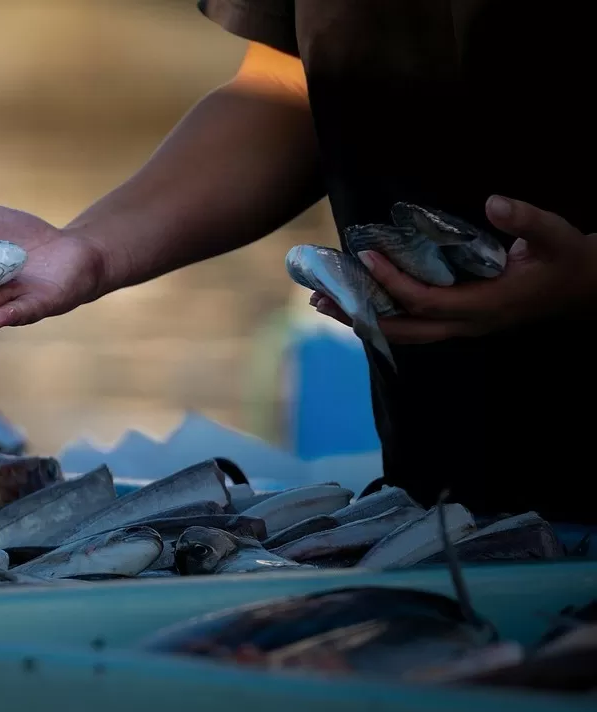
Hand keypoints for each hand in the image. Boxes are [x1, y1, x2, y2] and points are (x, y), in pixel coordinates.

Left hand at [310, 195, 596, 342]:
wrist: (582, 288)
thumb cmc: (568, 260)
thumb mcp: (556, 235)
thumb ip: (527, 220)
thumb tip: (494, 201)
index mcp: (485, 306)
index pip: (426, 300)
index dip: (392, 282)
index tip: (365, 256)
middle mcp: (467, 325)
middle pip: (401, 330)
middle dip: (359, 314)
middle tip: (319, 296)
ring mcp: (462, 327)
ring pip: (403, 333)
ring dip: (362, 318)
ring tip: (324, 302)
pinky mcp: (459, 321)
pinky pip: (412, 325)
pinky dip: (381, 315)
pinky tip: (356, 301)